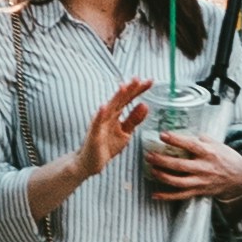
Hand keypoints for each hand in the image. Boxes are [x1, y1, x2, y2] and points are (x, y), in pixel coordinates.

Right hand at [66, 61, 159, 185]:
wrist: (91, 162)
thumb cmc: (107, 145)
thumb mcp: (125, 132)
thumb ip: (134, 119)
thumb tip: (145, 105)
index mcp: (116, 113)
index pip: (128, 99)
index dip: (139, 90)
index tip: (150, 81)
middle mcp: (107, 115)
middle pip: (120, 99)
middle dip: (129, 89)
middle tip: (139, 79)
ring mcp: (100, 123)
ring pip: (109, 108)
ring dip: (116, 97)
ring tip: (124, 87)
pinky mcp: (94, 134)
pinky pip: (97, 123)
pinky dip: (100, 114)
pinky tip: (104, 106)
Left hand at [147, 132, 241, 213]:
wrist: (240, 178)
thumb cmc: (226, 157)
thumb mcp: (217, 143)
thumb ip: (200, 139)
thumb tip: (182, 133)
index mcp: (208, 152)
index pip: (190, 145)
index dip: (176, 140)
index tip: (162, 135)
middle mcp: (204, 168)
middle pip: (180, 165)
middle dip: (162, 160)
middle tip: (149, 155)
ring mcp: (201, 181)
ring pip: (178, 182)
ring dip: (162, 176)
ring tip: (151, 170)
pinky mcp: (199, 192)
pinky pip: (181, 196)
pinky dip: (167, 196)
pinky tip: (155, 194)